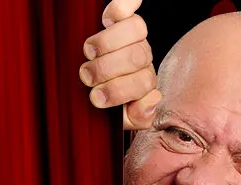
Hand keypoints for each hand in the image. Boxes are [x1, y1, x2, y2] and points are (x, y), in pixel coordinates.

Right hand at [79, 0, 161, 129]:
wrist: (94, 88)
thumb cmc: (106, 103)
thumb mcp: (123, 118)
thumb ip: (138, 116)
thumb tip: (152, 98)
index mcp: (144, 82)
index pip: (145, 83)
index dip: (119, 90)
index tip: (95, 97)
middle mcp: (142, 57)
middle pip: (138, 56)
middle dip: (108, 69)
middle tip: (87, 76)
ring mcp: (134, 37)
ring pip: (137, 28)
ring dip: (108, 43)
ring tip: (89, 53)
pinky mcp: (122, 18)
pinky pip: (128, 4)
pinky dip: (122, 6)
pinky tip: (107, 18)